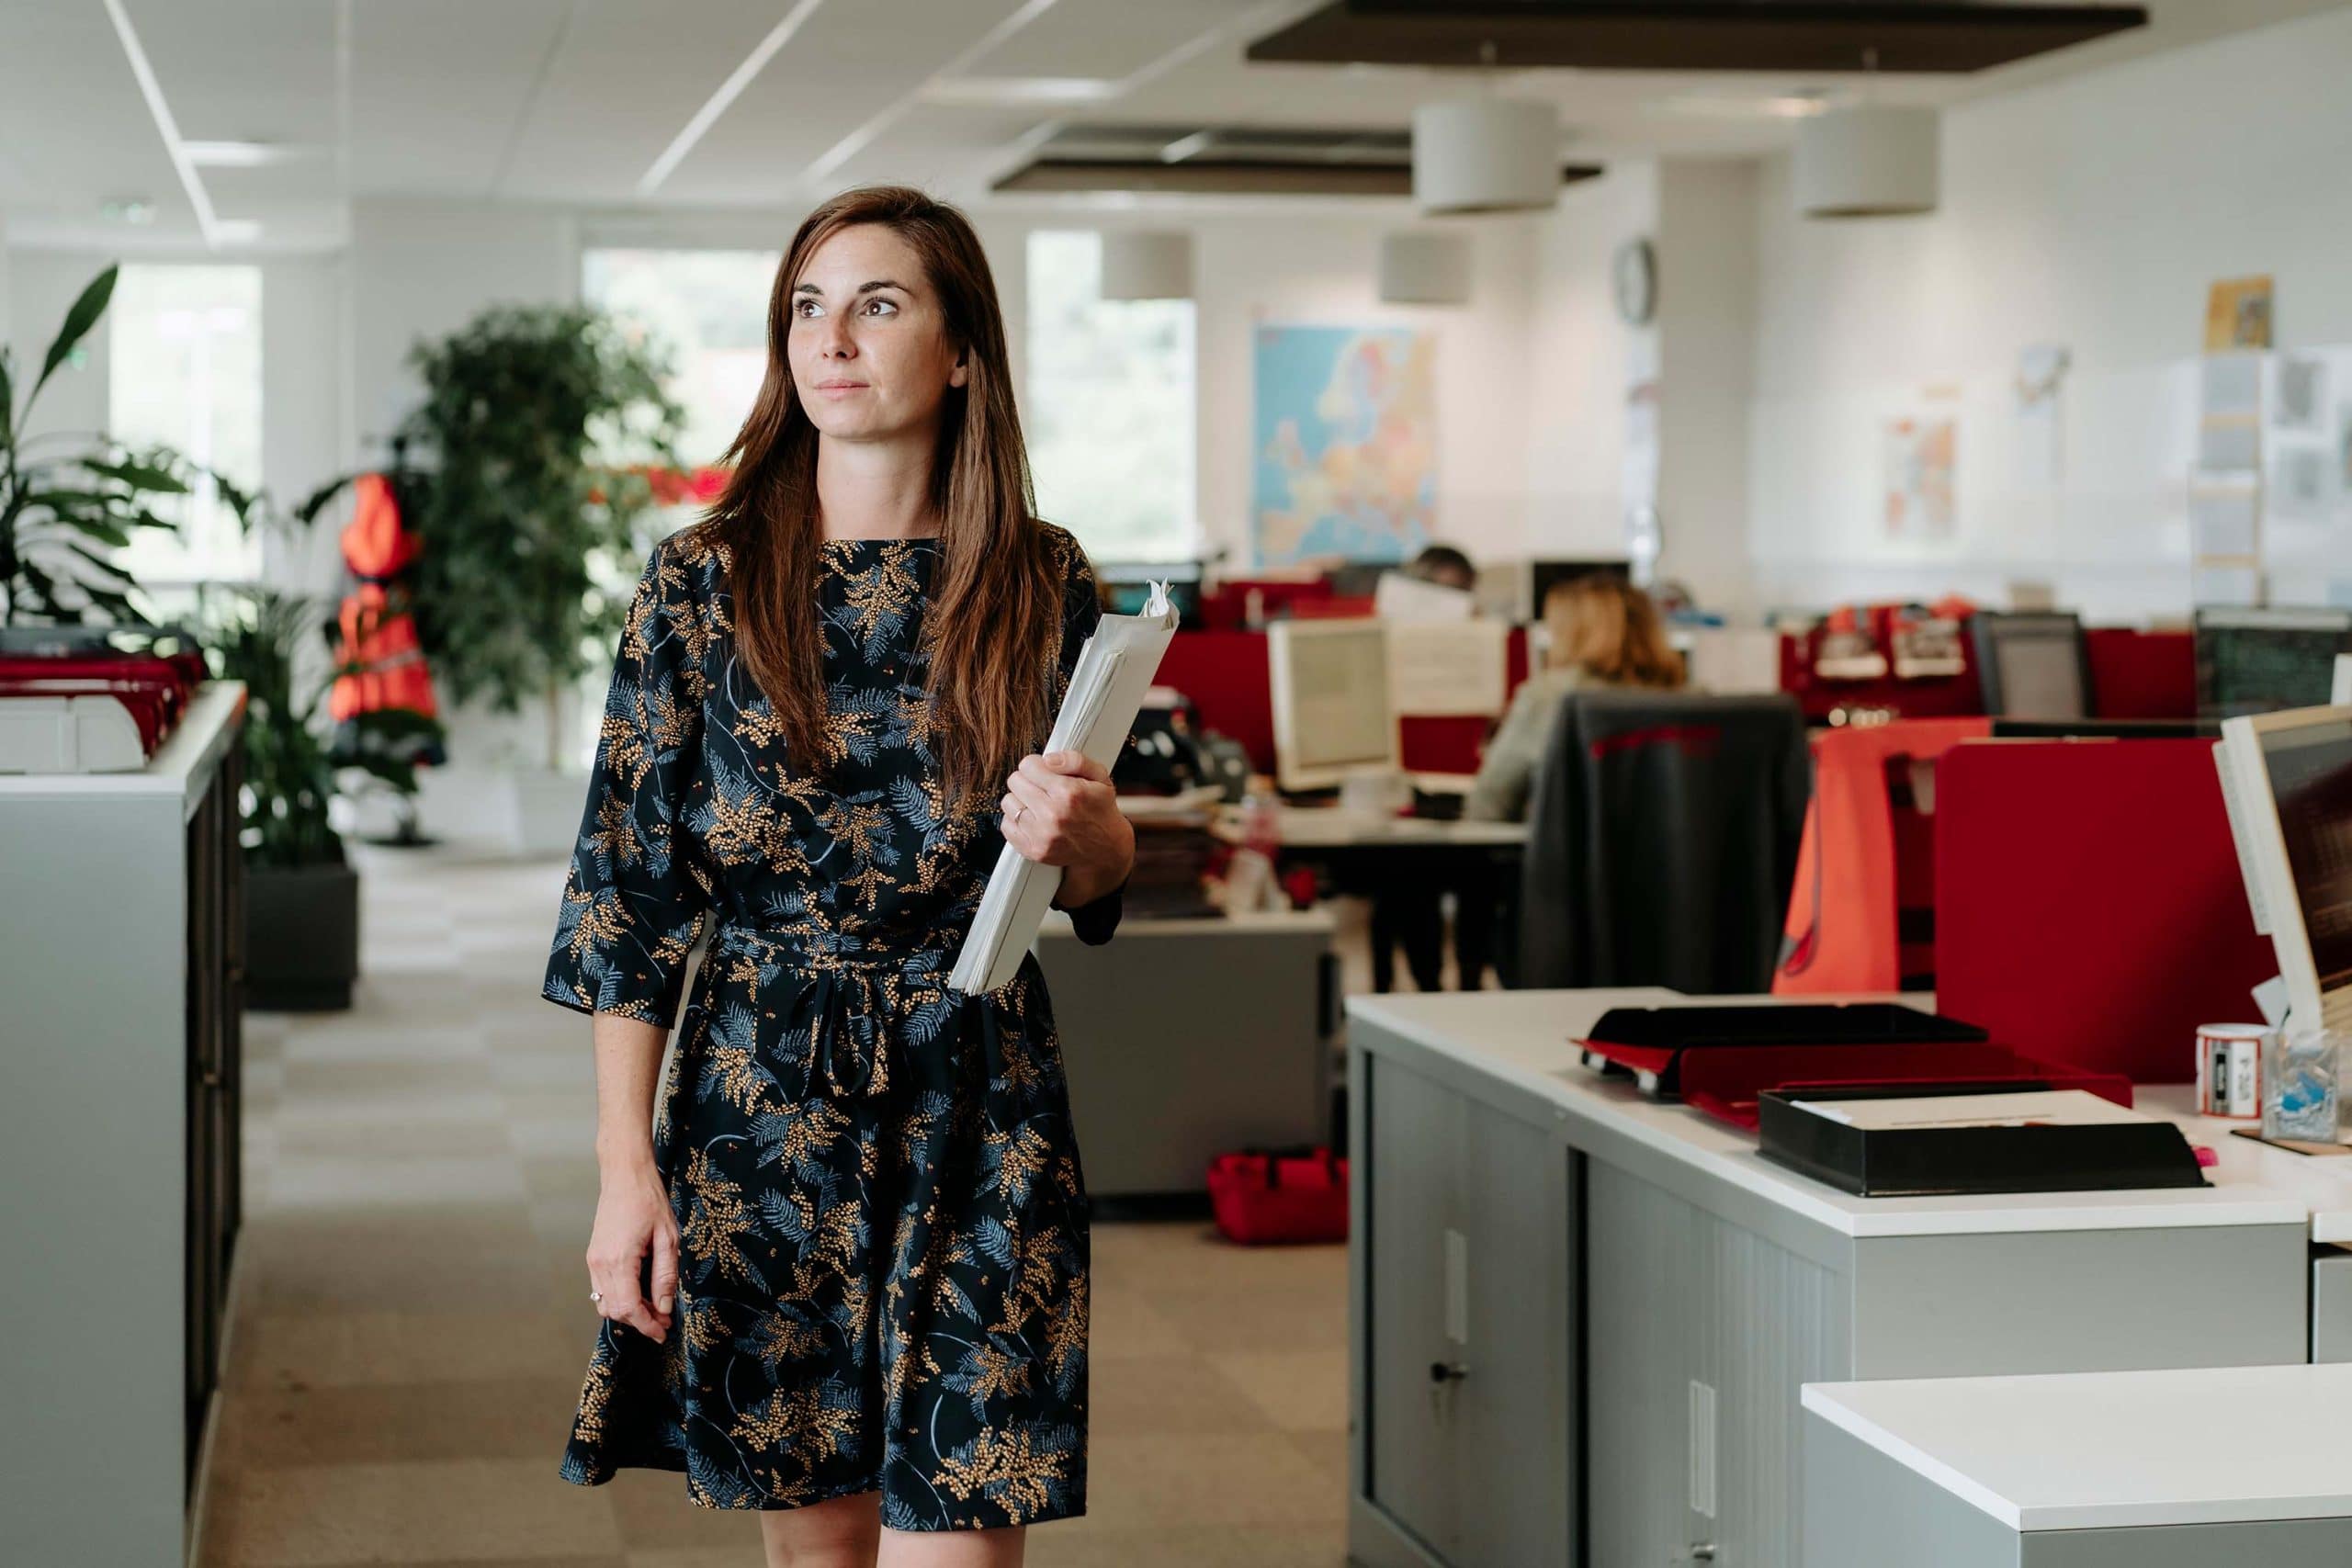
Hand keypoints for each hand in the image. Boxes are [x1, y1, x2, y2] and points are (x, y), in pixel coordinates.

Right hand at [586, 1164, 678, 1341]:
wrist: (625, 1175)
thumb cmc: (649, 1200)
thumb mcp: (668, 1238)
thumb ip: (665, 1276)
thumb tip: (663, 1307)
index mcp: (619, 1260)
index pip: (628, 1308)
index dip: (646, 1325)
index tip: (662, 1332)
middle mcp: (600, 1264)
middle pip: (615, 1311)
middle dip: (639, 1321)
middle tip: (664, 1320)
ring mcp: (593, 1261)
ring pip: (605, 1303)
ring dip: (628, 1312)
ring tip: (653, 1307)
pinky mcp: (593, 1257)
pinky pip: (601, 1289)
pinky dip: (619, 1298)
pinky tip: (639, 1292)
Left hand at [1001, 749, 1134, 903]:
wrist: (1107, 848)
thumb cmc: (1101, 809)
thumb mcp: (1099, 776)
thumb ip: (1075, 760)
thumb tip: (1048, 760)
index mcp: (1069, 793)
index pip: (1028, 765)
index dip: (1037, 765)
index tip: (1044, 773)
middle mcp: (1053, 815)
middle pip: (1015, 781)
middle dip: (1028, 780)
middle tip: (1042, 788)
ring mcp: (1041, 835)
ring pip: (1008, 802)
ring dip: (1021, 800)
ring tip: (1037, 805)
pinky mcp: (1033, 850)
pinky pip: (1006, 825)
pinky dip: (1016, 820)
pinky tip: (1033, 819)